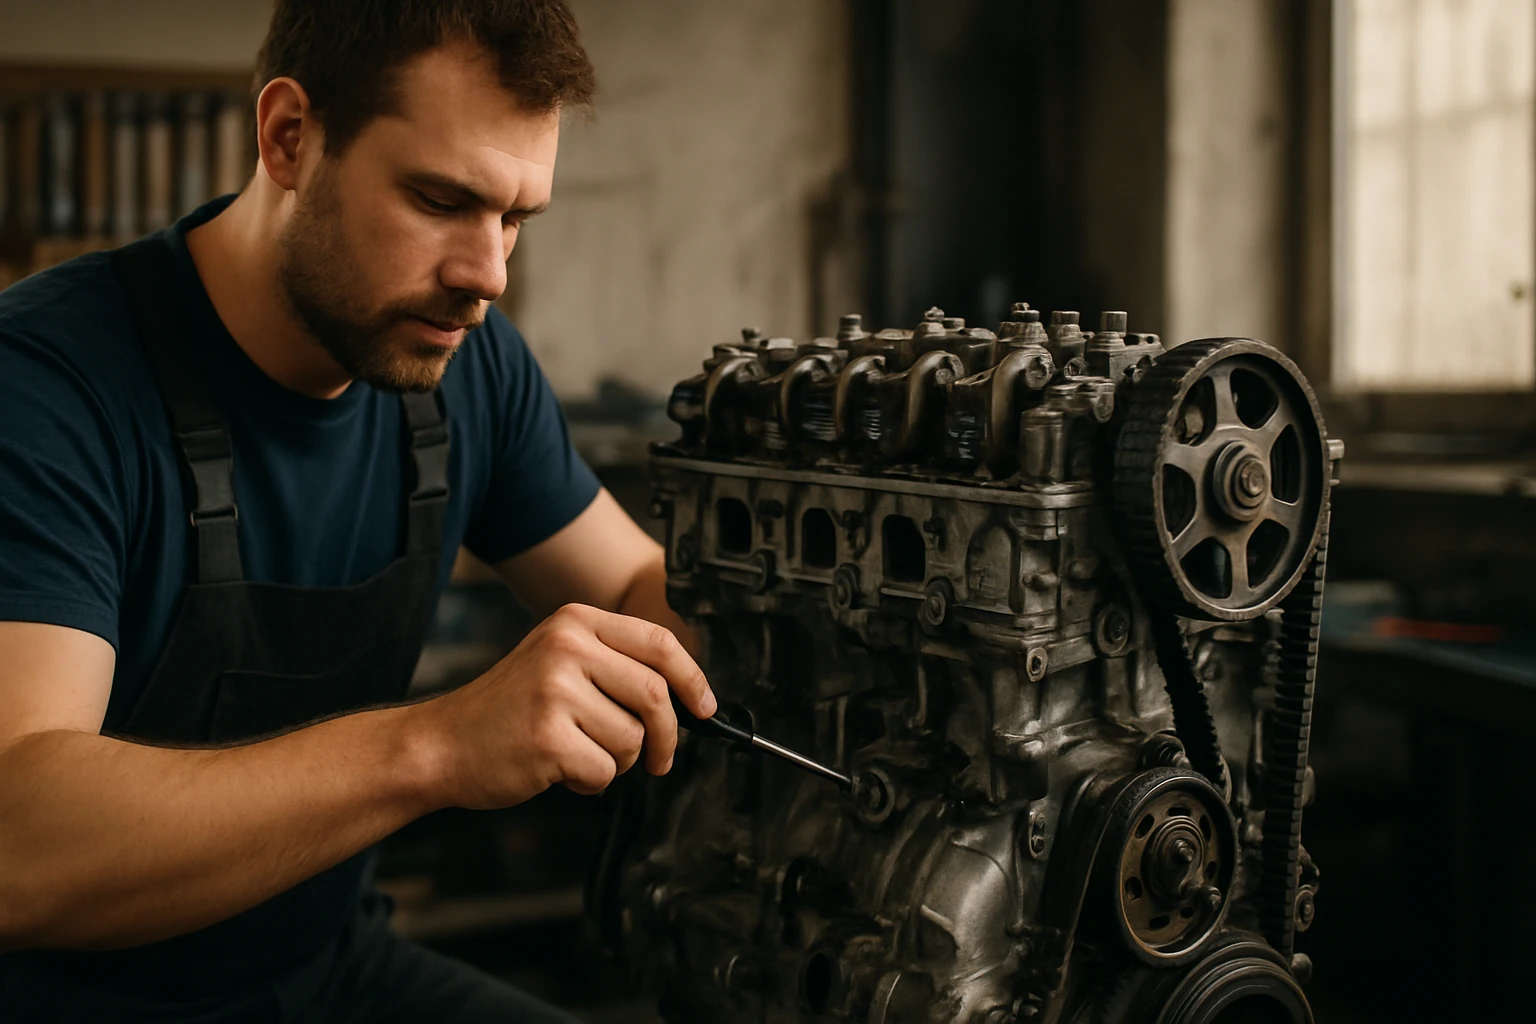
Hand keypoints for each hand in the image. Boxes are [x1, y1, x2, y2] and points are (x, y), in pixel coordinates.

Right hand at [421, 603, 715, 808]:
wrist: (441, 744)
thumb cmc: (506, 711)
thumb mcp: (557, 662)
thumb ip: (613, 666)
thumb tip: (685, 697)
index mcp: (574, 622)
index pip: (659, 642)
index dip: (692, 678)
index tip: (705, 707)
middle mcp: (567, 648)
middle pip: (655, 694)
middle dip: (666, 736)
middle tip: (659, 759)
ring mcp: (555, 691)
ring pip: (632, 739)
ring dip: (616, 761)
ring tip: (577, 753)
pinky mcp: (548, 738)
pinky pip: (604, 772)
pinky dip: (590, 783)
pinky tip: (560, 771)